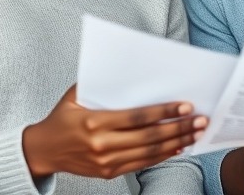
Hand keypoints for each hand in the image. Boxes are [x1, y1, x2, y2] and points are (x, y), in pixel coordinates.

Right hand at [22, 84, 207, 178]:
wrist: (43, 150)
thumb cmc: (61, 118)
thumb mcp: (75, 95)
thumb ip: (101, 84)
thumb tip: (132, 71)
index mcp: (94, 123)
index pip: (137, 117)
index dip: (163, 113)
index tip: (185, 106)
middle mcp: (102, 145)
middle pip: (149, 138)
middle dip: (178, 128)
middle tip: (200, 121)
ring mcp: (106, 162)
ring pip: (150, 153)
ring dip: (176, 143)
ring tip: (196, 133)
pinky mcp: (109, 173)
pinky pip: (142, 164)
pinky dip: (162, 156)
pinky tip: (177, 147)